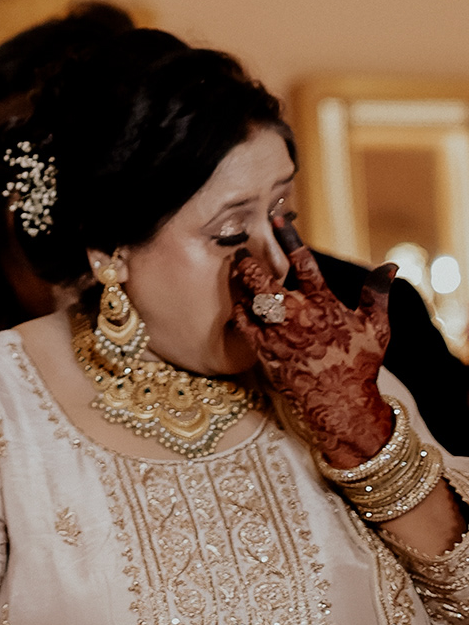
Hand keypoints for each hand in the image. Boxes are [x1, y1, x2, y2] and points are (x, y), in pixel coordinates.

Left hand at [229, 230, 394, 466]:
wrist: (342, 405)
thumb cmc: (360, 365)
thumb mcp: (376, 328)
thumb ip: (378, 294)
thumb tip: (390, 266)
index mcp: (325, 305)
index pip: (304, 263)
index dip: (289, 238)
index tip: (275, 218)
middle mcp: (299, 317)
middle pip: (264, 279)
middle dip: (249, 262)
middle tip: (241, 252)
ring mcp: (279, 335)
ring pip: (250, 299)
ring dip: (240, 281)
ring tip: (235, 269)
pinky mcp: (266, 352)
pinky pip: (243, 324)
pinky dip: (238, 309)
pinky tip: (236, 302)